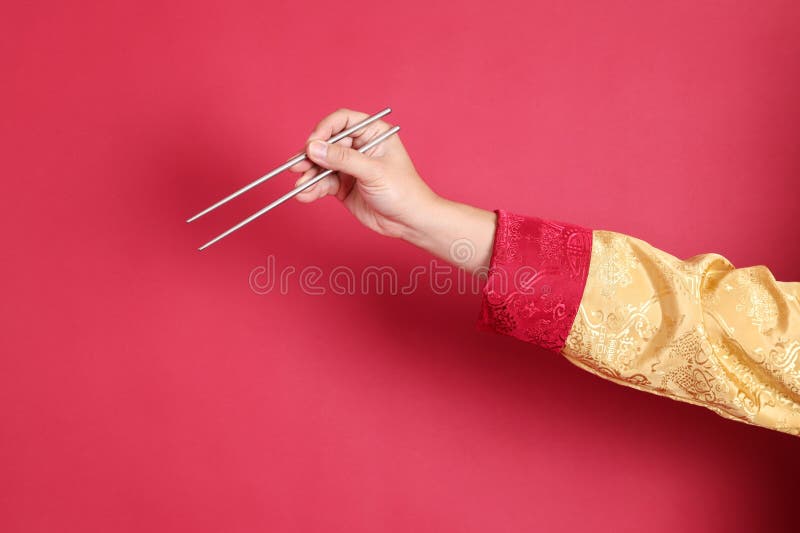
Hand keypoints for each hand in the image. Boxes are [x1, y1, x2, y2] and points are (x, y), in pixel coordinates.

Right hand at [290, 108, 496, 271]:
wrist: (410, 222)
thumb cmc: (403, 191)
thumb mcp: (373, 171)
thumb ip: (342, 159)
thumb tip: (314, 148)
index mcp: (373, 133)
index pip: (342, 121)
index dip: (324, 130)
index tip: (312, 144)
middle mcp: (360, 146)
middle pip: (327, 143)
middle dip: (311, 155)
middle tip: (297, 166)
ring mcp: (350, 167)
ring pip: (321, 164)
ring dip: (308, 174)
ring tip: (299, 185)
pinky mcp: (343, 186)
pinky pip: (323, 183)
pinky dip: (312, 188)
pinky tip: (304, 195)